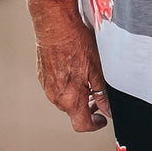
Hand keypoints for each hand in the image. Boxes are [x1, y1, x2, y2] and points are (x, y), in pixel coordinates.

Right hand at [34, 10, 111, 132]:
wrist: (55, 24)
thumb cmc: (75, 42)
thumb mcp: (97, 70)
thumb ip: (103, 94)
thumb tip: (109, 109)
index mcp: (70, 98)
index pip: (82, 124)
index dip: (94, 125)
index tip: (101, 119)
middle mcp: (55, 95)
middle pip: (73, 111)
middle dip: (87, 107)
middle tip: (97, 96)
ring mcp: (47, 85)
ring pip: (64, 98)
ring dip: (76, 95)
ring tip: (87, 80)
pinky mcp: (42, 75)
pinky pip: (56, 86)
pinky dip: (66, 84)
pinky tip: (74, 69)